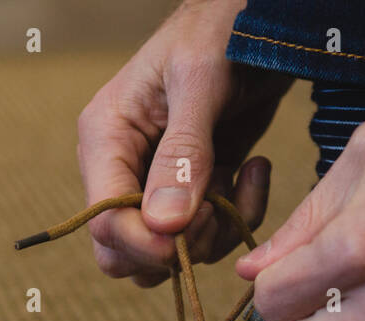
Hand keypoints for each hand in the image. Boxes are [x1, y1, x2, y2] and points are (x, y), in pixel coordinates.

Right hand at [77, 0, 290, 286]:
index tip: (186, 240)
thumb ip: (183, 155)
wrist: (261, 20)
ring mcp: (159, 183)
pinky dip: (238, 217)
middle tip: (215, 212)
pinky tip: (255, 169)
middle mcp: (124, 167)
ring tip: (241, 183)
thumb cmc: (221, 32)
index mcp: (106, 138)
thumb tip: (165, 226)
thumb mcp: (200, 85)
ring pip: (168, 253)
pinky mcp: (198, 188)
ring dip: (213, 237)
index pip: (103, 221)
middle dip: (174, 249)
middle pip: (124, 252)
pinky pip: (208, 235)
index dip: (143, 244)